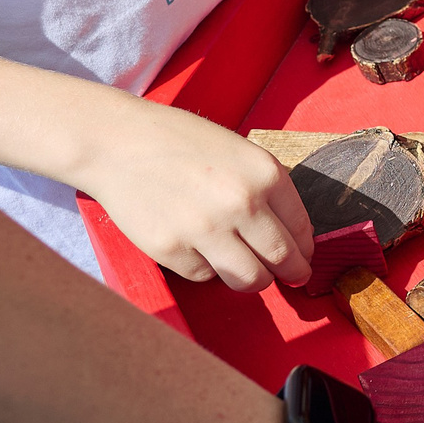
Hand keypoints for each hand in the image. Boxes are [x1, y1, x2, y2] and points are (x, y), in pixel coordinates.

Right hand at [74, 97, 313, 292]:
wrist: (119, 143)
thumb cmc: (181, 143)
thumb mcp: (239, 151)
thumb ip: (268, 188)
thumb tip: (293, 234)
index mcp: (265, 174)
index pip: (300, 229)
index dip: (304, 250)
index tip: (303, 258)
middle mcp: (241, 203)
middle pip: (281, 260)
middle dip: (291, 273)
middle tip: (291, 278)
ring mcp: (205, 230)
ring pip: (248, 279)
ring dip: (252, 279)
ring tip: (248, 271)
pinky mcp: (171, 250)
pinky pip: (205, 276)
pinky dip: (207, 268)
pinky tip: (197, 247)